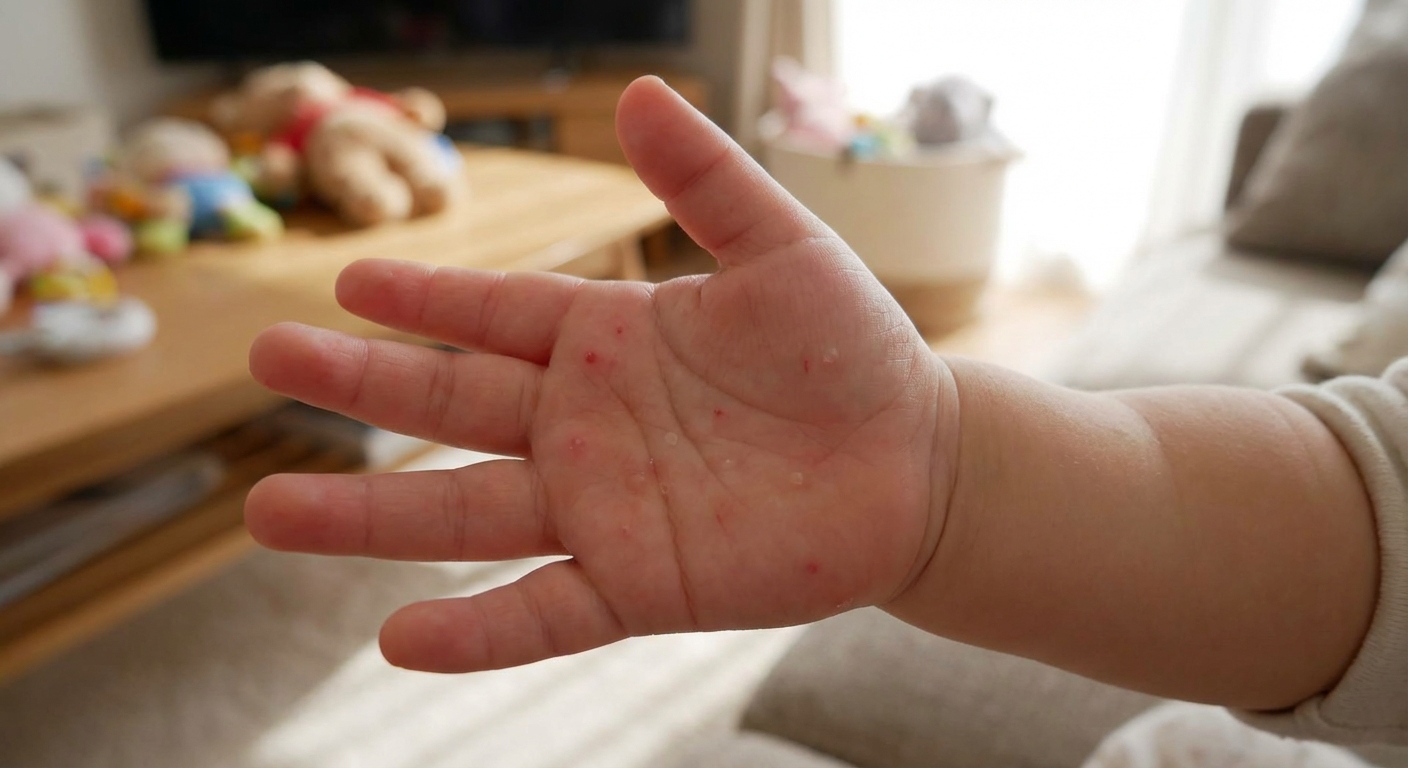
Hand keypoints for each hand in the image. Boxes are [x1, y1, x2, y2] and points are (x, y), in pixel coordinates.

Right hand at [245, 77, 955, 672]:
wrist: (916, 464)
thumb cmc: (851, 350)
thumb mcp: (782, 249)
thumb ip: (706, 181)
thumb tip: (637, 91)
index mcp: (607, 338)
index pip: (492, 312)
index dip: (423, 297)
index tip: (348, 279)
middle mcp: (584, 423)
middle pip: (450, 407)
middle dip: (361, 386)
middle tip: (270, 359)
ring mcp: (603, 508)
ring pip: (466, 514)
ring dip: (369, 521)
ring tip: (271, 514)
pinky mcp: (640, 584)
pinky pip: (543, 610)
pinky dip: (477, 629)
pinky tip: (399, 637)